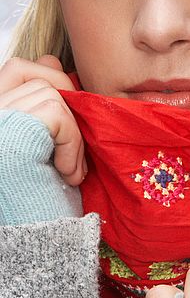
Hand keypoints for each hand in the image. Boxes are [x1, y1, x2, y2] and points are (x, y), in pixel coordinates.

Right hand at [0, 55, 85, 185]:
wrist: (44, 241)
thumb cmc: (44, 192)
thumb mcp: (44, 137)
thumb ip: (42, 97)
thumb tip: (49, 56)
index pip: (14, 68)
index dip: (47, 81)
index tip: (63, 119)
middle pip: (25, 68)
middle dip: (61, 95)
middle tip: (70, 140)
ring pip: (47, 90)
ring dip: (71, 130)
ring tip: (67, 167)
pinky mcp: (9, 138)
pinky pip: (56, 113)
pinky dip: (71, 142)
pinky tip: (67, 173)